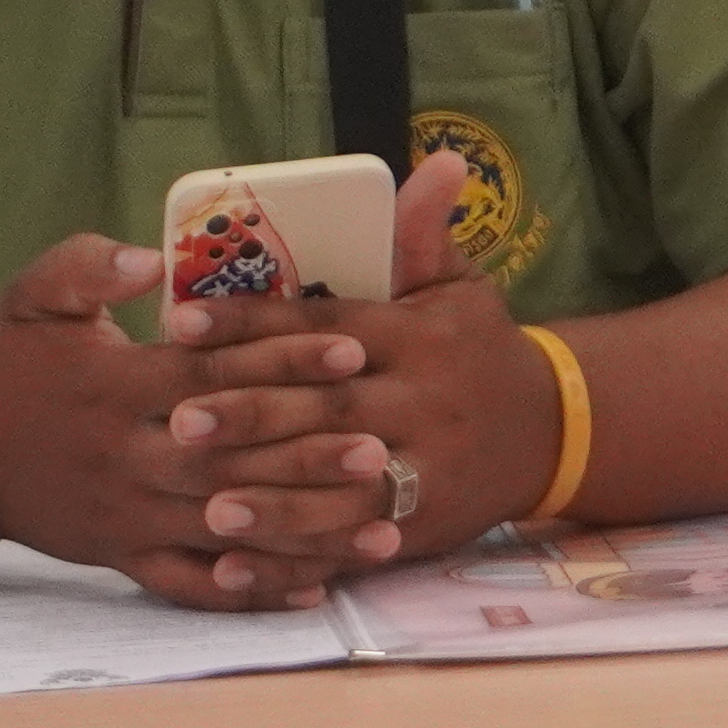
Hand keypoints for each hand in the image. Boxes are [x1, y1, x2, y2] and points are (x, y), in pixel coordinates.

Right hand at [0, 231, 392, 605]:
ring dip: (302, 535)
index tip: (349, 351)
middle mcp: (125, 458)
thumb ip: (88, 266)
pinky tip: (315, 590)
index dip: (278, 363)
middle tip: (379, 448)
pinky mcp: (121, 556)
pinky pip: (190, 583)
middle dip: (304, 457)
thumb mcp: (31, 295)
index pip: (208, 376)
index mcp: (111, 388)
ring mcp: (125, 515)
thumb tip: (149, 256)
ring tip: (380, 533)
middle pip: (226, 462)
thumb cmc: (7, 360)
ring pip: (223, 532)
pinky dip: (250, 593)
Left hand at [171, 155, 564, 564]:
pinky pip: (349, 546)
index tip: (179, 324)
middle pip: (329, 412)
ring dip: (274, 503)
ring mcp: (425, 472)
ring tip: (206, 506)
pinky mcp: (419, 528)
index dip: (254, 324)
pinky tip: (234, 565)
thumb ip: (424, 236)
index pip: (325, 326)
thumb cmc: (480, 350)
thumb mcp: (461, 286)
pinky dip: (293, 560)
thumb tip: (443, 162)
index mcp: (417, 338)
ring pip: (342, 490)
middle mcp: (422, 404)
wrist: (549, 433)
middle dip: (253, 417)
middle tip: (178, 421)